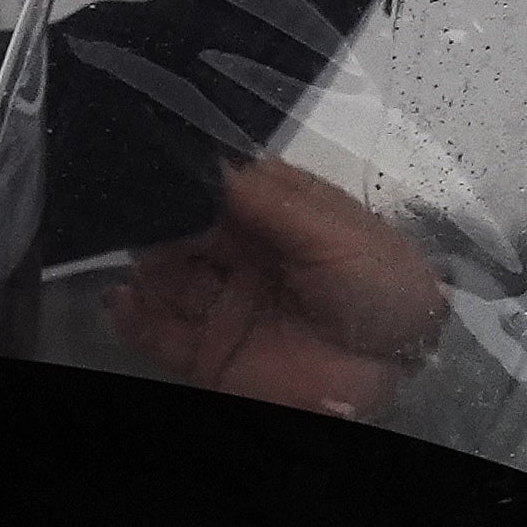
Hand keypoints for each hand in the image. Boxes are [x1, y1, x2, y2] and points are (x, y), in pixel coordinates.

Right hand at [111, 157, 446, 418]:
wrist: (404, 372)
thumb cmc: (382, 287)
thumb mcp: (335, 234)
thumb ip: (271, 201)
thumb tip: (211, 160)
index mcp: (281, 216)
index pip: (224, 185)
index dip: (195, 173)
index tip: (161, 154)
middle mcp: (246, 254)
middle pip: (188, 227)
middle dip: (166, 215)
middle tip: (142, 205)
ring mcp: (225, 303)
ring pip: (166, 274)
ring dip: (148, 259)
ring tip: (141, 249)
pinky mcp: (210, 353)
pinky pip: (156, 333)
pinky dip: (132, 316)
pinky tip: (121, 299)